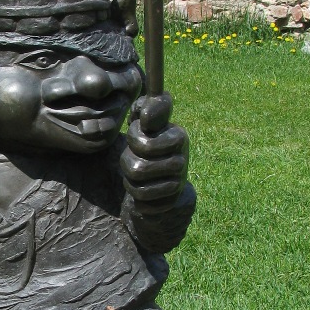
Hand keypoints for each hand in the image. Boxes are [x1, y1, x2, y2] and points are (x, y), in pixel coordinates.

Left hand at [119, 93, 188, 211]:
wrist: (163, 177)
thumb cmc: (149, 142)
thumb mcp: (145, 123)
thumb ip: (144, 107)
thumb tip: (146, 108)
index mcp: (178, 136)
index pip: (142, 142)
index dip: (134, 138)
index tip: (137, 134)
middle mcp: (182, 159)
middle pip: (135, 167)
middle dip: (127, 162)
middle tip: (134, 156)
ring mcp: (178, 182)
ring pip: (137, 185)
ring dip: (130, 180)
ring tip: (137, 173)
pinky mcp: (171, 201)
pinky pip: (142, 202)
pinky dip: (136, 197)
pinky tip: (144, 188)